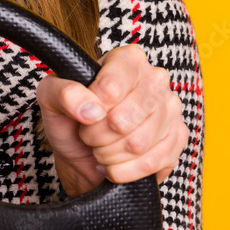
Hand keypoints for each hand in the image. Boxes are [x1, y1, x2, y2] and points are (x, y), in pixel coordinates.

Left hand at [36, 44, 186, 197]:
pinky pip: (152, 162)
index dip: (91, 109)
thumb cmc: (71, 119)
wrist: (85, 153)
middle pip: (123, 119)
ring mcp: (171, 108)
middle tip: (89, 135)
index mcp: (126, 59)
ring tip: (101, 148)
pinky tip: (115, 164)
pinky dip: (125, 170)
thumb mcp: (52, 98)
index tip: (84, 114)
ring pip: (137, 144)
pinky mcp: (178, 138)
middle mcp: (154, 78)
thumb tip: (90, 109)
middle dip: (97, 136)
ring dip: (109, 154)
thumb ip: (62, 92)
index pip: (110, 87)